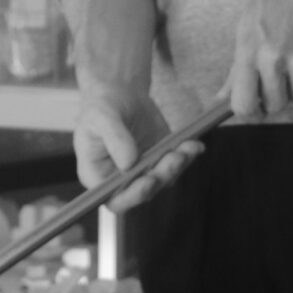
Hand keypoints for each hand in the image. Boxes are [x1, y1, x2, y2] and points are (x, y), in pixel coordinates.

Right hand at [73, 87, 200, 211]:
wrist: (120, 93)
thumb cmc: (102, 105)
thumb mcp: (102, 116)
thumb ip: (114, 139)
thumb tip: (128, 164)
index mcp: (98, 176)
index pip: (115, 200)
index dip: (133, 196)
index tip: (149, 180)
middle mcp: (121, 180)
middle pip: (144, 192)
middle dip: (161, 177)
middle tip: (174, 158)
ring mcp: (142, 171)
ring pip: (164, 180)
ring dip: (176, 167)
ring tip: (186, 148)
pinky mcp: (160, 160)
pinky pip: (175, 164)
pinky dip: (186, 156)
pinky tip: (194, 145)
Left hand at [226, 0, 292, 118]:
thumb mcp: (247, 24)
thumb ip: (235, 66)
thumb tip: (221, 98)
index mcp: (251, 50)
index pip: (243, 104)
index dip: (247, 113)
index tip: (251, 110)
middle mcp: (277, 58)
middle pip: (274, 106)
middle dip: (274, 99)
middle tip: (276, 81)